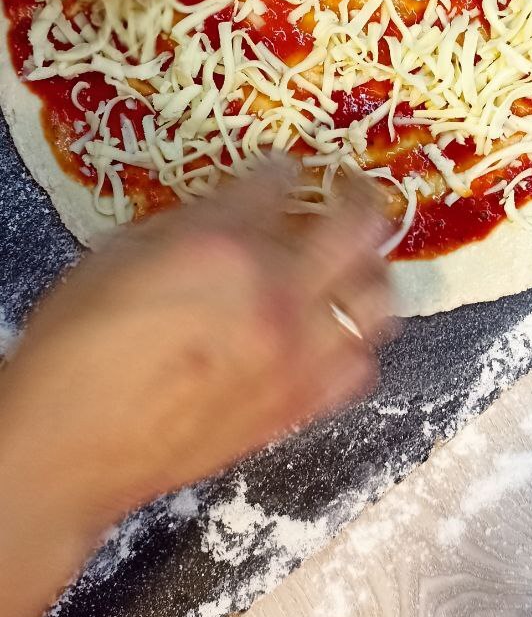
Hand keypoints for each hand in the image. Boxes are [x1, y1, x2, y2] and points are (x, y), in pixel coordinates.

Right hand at [0, 163, 392, 616]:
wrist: (69, 448)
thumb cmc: (76, 347)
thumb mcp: (121, 252)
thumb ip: (190, 222)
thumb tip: (232, 207)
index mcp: (225, 246)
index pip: (281, 182)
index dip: (282, 169)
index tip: (281, 170)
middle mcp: (276, 296)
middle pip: (356, 227)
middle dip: (357, 195)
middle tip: (349, 189)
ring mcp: (296, 356)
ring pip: (378, 299)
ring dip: (370, 269)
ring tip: (356, 261)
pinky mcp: (297, 408)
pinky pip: (359, 366)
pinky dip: (356, 341)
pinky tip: (335, 332)